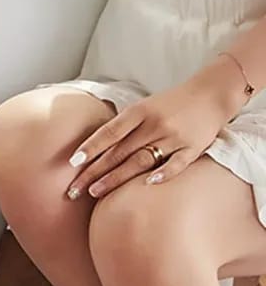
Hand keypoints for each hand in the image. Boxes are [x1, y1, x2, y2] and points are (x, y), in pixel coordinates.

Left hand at [66, 72, 238, 199]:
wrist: (212, 93)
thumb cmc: (169, 104)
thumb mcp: (143, 107)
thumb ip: (121, 126)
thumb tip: (90, 149)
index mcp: (139, 111)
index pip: (110, 131)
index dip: (91, 147)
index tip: (72, 163)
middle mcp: (154, 124)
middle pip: (119, 151)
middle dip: (94, 172)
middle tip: (73, 190)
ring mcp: (174, 137)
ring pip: (141, 160)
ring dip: (116, 178)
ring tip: (95, 192)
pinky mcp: (193, 148)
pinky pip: (177, 164)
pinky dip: (163, 173)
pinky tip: (147, 184)